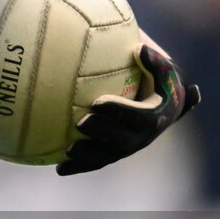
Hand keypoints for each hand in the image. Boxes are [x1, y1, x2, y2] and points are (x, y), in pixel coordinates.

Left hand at [57, 43, 200, 175]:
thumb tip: (140, 49)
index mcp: (160, 115)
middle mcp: (146, 135)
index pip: (142, 117)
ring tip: (68, 151)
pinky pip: (98, 161)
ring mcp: (131, 146)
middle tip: (81, 122)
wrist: (160, 96)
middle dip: (102, 132)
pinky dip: (80, 166)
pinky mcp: (116, 152)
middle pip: (125, 140)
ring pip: (110, 155)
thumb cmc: (153, 73)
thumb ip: (153, 60)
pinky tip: (59, 169)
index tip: (98, 102)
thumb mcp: (158, 65)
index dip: (120, 112)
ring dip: (90, 155)